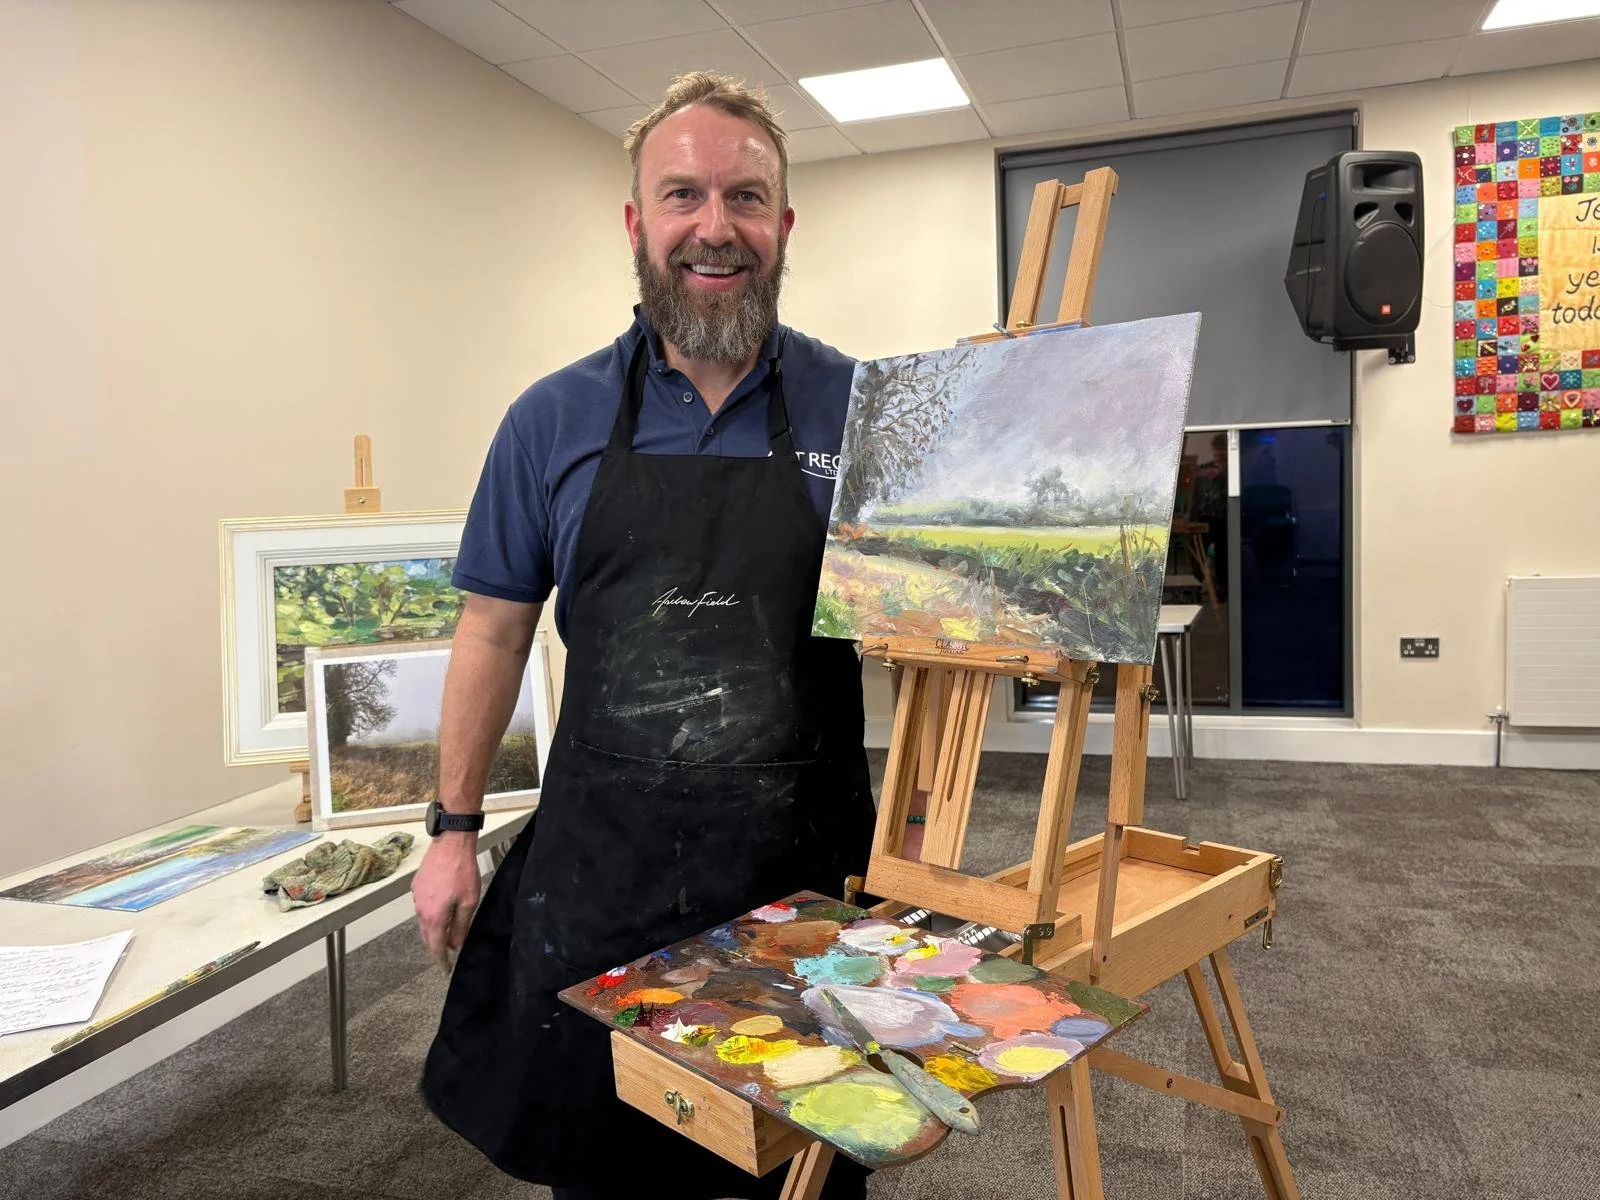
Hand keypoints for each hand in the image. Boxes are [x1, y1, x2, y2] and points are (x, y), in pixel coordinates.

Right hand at [412, 834, 479, 969]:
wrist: (450, 844)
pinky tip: (440, 912)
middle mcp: (421, 909)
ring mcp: (417, 897)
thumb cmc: (462, 870)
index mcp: (434, 916)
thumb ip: (461, 925)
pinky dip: (430, 915)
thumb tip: (456, 944)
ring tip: (445, 934)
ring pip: (424, 921)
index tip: (445, 969)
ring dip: (433, 930)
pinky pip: (422, 907)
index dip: (441, 959)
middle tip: (446, 955)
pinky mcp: (417, 886)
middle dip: (436, 947)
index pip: (436, 945)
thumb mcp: (469, 901)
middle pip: (427, 936)